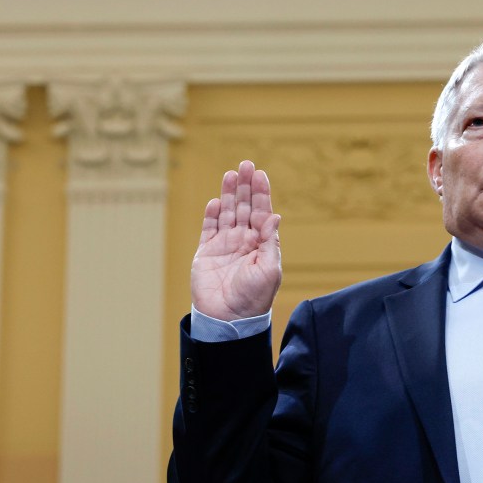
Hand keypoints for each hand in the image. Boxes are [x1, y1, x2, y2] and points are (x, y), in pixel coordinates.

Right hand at [191, 160, 281, 320]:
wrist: (228, 318)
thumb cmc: (254, 297)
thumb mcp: (269, 269)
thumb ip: (270, 241)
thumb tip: (275, 215)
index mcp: (262, 244)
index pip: (262, 212)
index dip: (261, 193)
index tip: (260, 174)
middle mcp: (244, 240)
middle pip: (245, 206)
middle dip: (245, 186)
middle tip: (245, 164)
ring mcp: (225, 245)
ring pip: (228, 213)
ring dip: (229, 193)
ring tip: (230, 174)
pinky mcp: (207, 252)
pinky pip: (209, 228)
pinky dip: (212, 214)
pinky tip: (216, 201)